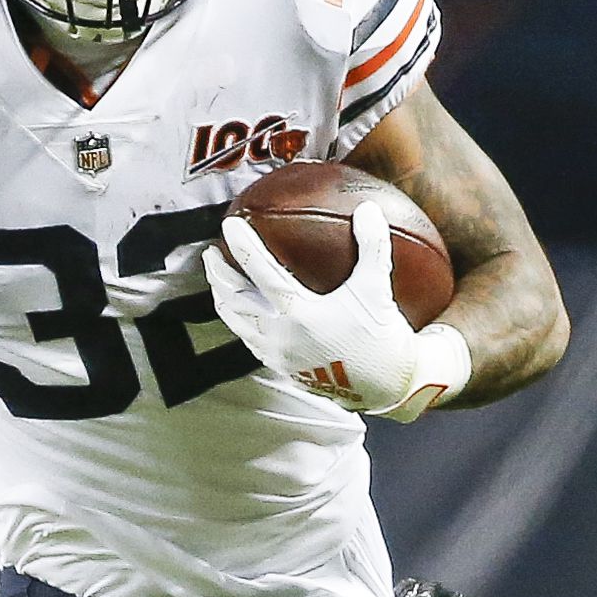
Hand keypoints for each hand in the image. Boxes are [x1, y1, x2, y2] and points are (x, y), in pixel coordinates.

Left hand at [203, 209, 460, 419]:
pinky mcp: (279, 367)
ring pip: (235, 323)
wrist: (386, 387)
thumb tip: (369, 209)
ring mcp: (276, 354)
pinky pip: (248, 339)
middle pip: (234, 300)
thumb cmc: (381, 337)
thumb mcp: (376, 289)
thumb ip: (372, 246)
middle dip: (217, 275)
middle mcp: (280, 336)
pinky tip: (242, 311)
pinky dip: (238, 320)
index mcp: (300, 314)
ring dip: (223, 298)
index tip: (229, 224)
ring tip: (218, 281)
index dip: (243, 245)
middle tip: (210, 253)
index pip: (261, 271)